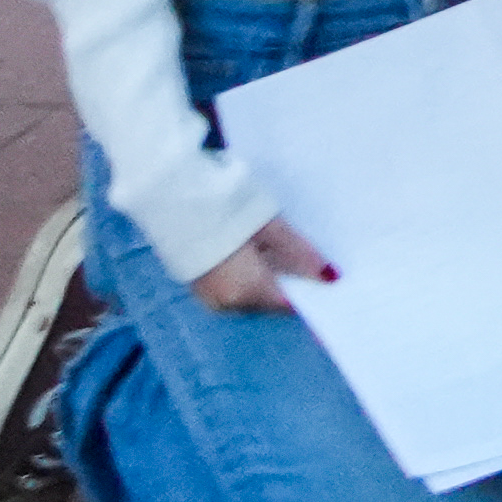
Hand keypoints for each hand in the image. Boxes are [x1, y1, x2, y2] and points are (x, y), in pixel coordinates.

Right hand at [189, 217, 340, 315]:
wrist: (172, 197)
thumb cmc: (226, 209)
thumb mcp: (271, 228)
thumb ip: (299, 254)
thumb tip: (329, 275)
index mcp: (246, 291)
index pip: (286, 304)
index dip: (307, 291)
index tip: (322, 276)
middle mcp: (225, 303)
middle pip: (267, 300)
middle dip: (286, 283)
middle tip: (302, 257)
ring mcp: (206, 297)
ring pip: (249, 296)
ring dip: (266, 278)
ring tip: (276, 249)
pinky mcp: (195, 285)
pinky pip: (231, 289)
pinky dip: (246, 275)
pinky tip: (253, 252)